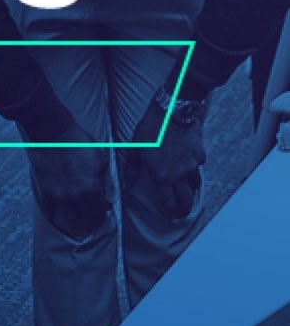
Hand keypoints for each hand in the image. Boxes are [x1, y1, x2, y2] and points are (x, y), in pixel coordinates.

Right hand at [22, 122, 108, 239]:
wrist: (52, 132)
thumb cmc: (77, 140)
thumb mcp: (100, 155)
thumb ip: (105, 175)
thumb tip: (111, 188)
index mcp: (91, 187)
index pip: (100, 209)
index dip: (104, 213)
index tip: (105, 213)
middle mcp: (76, 195)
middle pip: (86, 217)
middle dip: (91, 222)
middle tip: (93, 226)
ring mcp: (59, 195)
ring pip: (70, 217)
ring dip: (76, 225)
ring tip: (79, 231)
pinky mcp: (45, 191)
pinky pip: (50, 210)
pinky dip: (54, 217)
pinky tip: (57, 222)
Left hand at [124, 99, 205, 218]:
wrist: (171, 111)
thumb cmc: (150, 130)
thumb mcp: (135, 150)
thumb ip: (131, 172)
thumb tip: (124, 187)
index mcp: (162, 176)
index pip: (169, 204)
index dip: (169, 212)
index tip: (169, 214)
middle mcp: (179, 175)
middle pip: (186, 201)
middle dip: (184, 207)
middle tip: (180, 208)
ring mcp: (192, 165)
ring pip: (194, 185)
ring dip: (189, 187)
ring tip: (183, 185)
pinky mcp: (200, 155)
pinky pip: (198, 166)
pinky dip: (193, 166)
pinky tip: (186, 160)